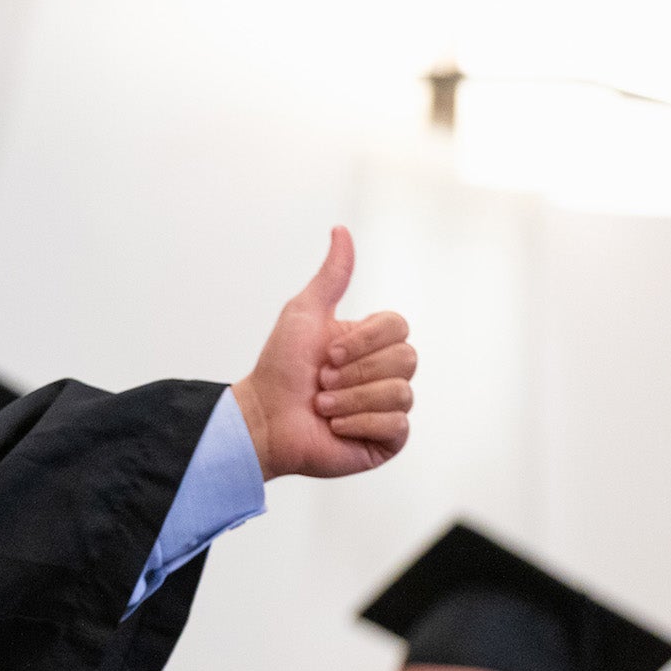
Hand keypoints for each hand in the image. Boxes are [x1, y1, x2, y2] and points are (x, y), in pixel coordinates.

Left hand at [234, 226, 413, 479]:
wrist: (264, 417)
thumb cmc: (280, 367)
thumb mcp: (305, 313)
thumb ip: (331, 276)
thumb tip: (341, 230)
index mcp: (371, 342)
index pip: (399, 327)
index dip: (364, 341)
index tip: (327, 352)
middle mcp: (385, 373)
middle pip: (406, 359)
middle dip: (354, 371)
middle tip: (321, 380)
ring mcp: (389, 407)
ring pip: (401, 393)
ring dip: (350, 399)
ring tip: (322, 405)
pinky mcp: (387, 440)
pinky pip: (396, 426)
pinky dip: (358, 423)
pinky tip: (334, 427)